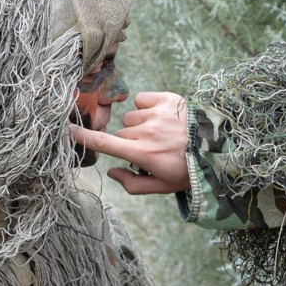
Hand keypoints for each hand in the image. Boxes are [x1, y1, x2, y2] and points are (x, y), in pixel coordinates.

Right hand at [70, 91, 191, 193]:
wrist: (219, 148)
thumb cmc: (188, 170)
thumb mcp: (162, 186)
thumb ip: (133, 184)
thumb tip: (112, 172)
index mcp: (143, 154)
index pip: (105, 144)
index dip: (83, 137)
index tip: (66, 129)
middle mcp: (148, 132)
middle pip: (120, 134)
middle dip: (130, 142)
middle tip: (151, 149)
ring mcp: (158, 113)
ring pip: (131, 118)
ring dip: (140, 125)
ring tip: (162, 134)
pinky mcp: (168, 99)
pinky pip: (142, 100)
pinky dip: (147, 107)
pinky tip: (163, 117)